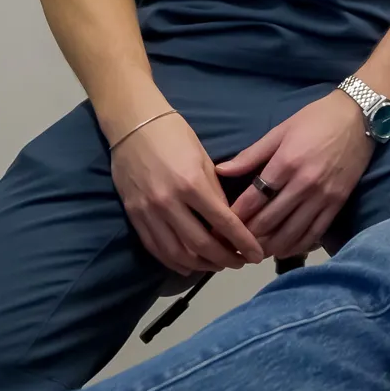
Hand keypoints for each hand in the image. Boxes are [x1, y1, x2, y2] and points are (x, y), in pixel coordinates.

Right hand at [109, 111, 264, 275]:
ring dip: (202, 265)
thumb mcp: (203, 158)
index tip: (257, 254)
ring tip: (219, 265)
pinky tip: (190, 265)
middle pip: (201, 245)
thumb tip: (228, 221)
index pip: (224, 223)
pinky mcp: (134, 216)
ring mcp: (148, 212)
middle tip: (241, 262)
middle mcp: (169, 203)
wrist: (132, 125)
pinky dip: (174, 262)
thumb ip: (215, 191)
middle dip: (225, 259)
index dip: (243, 242)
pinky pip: (156, 248)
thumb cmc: (174, 135)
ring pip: (177, 253)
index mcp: (192, 184)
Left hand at [218, 92, 374, 259]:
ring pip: (290, 233)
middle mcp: (304, 184)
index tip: (220, 226)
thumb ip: (251, 155)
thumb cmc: (316, 119)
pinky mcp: (338, 204)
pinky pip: (314, 233)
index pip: (253, 200)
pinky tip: (282, 250)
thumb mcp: (280, 130)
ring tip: (254, 251)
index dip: (233, 217)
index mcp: (286, 163)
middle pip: (269, 221)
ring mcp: (323, 196)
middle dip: (247, 236)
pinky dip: (296, 246)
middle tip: (232, 243)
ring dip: (269, 246)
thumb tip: (220, 171)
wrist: (359, 117)